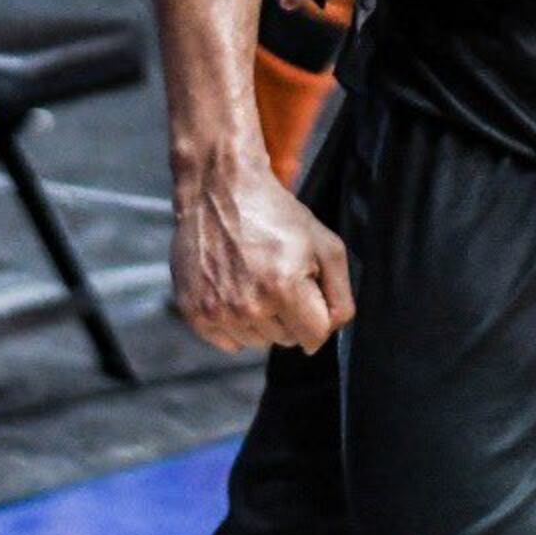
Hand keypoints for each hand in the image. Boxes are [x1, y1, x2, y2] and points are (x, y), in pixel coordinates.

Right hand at [172, 153, 354, 353]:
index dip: (319, 317)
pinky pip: (229, 342)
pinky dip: (237, 324)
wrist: (220, 192)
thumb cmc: (276, 215)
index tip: (311, 295)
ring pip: (258, 342)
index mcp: (285, 287)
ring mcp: (218, 311)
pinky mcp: (194, 312)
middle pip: (286, 340)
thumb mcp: (326, 244)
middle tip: (281, 277)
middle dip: (291, 315)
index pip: (315, 338)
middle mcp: (249, 305)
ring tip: (257, 281)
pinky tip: (237, 291)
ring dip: (264, 320)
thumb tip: (332, 329)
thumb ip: (340, 294)